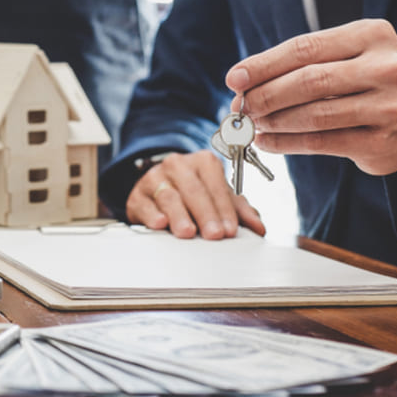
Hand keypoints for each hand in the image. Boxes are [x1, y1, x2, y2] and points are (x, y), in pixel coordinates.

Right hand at [126, 152, 265, 239]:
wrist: (158, 187)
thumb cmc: (193, 193)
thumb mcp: (218, 197)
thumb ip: (240, 211)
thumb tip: (258, 228)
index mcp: (202, 162)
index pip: (215, 184)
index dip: (224, 208)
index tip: (230, 230)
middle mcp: (177, 165)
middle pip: (193, 190)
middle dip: (205, 214)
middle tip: (214, 234)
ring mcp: (155, 178)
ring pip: (169, 195)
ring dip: (180, 215)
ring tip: (188, 232)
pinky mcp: (137, 195)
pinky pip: (145, 204)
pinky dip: (152, 214)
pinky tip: (160, 223)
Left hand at [226, 19, 396, 176]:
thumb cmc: (363, 82)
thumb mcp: (340, 59)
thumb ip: (297, 65)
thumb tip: (241, 83)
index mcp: (372, 35)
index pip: (305, 48)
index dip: (264, 65)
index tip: (234, 79)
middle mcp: (386, 67)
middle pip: (309, 80)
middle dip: (265, 95)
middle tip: (240, 107)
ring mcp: (389, 106)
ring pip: (314, 114)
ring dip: (273, 121)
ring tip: (251, 125)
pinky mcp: (381, 140)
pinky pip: (321, 142)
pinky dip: (286, 143)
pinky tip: (267, 141)